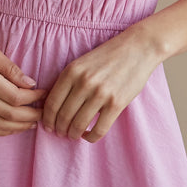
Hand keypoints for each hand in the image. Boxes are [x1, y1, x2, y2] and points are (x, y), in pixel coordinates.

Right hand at [0, 24, 44, 135]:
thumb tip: (30, 83)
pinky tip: (13, 127)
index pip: (15, 96)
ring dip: (18, 127)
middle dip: (31, 116)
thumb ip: (10, 67)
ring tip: (33, 122)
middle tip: (44, 111)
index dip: (34, 98)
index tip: (44, 92)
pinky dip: (1, 130)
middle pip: (9, 115)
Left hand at [41, 28, 161, 142]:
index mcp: (71, 71)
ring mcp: (100, 94)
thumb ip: (69, 81)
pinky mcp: (117, 103)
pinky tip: (89, 135)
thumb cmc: (108, 56)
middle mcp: (84, 83)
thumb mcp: (82, 63)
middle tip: (61, 133)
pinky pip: (99, 129)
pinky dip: (91, 137)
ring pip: (79, 125)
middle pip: (63, 116)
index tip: (47, 126)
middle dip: (59, 129)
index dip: (47, 119)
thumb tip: (55, 107)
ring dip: (73, 134)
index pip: (52, 103)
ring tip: (73, 135)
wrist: (138, 48)